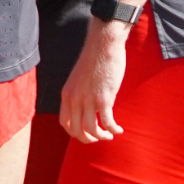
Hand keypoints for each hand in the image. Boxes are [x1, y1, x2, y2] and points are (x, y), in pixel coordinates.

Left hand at [60, 19, 128, 141]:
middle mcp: (75, 99)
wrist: (103, 44)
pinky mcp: (104, 98)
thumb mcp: (79, 78)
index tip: (86, 133)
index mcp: (67, 94)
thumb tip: (86, 106)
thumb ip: (79, 92)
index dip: (75, 132)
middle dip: (88, 139)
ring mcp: (89, 99)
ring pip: (91, 130)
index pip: (65, 123)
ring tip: (109, 135)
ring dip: (101, 137)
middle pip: (77, 130)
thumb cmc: (95, 58)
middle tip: (99, 138)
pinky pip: (107, 122)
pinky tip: (119, 130)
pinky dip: (113, 129)